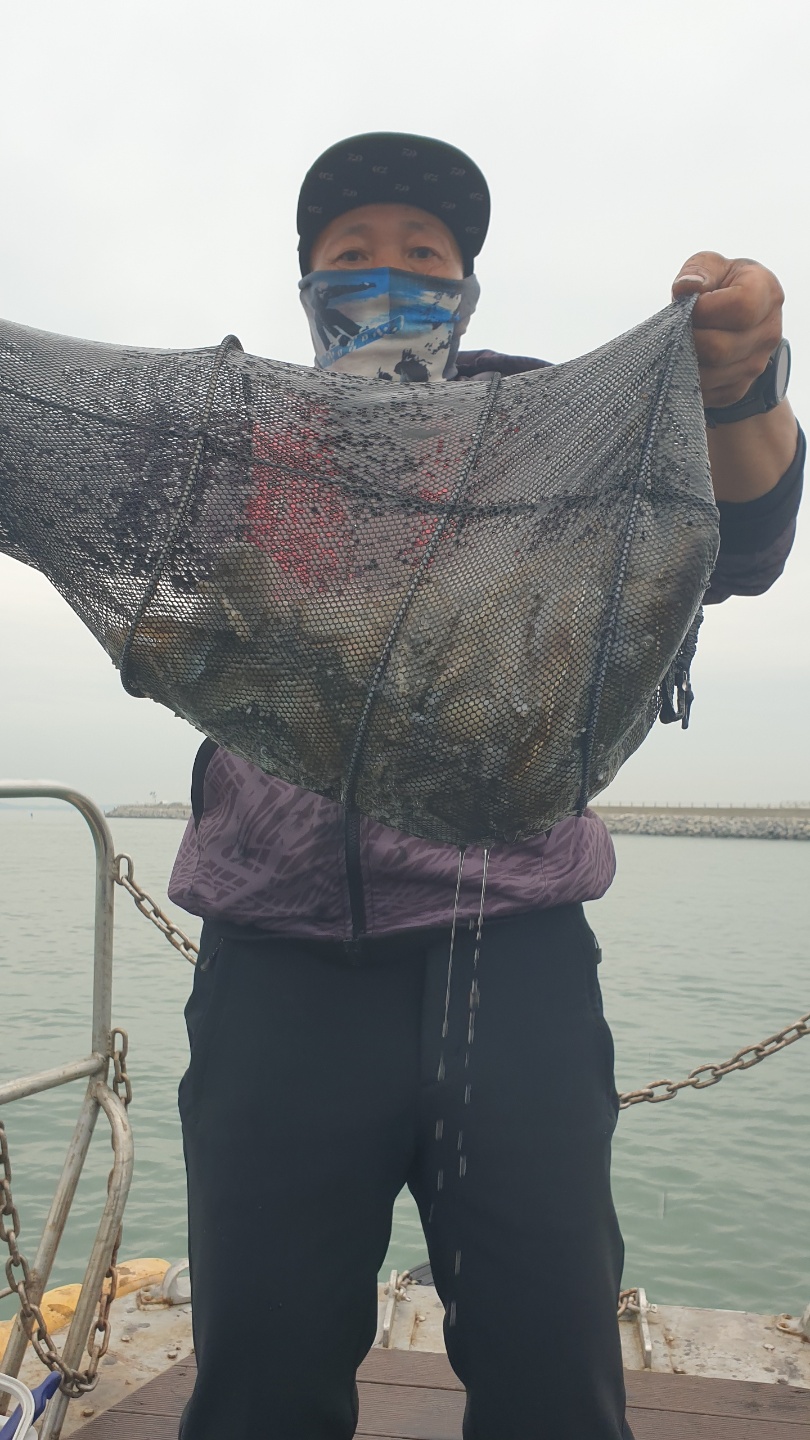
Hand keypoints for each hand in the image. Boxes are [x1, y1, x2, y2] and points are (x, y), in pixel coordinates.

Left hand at [671, 253, 783, 407]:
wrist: (732, 317)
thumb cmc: (719, 286)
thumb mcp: (712, 266)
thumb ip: (700, 270)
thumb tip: (688, 288)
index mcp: (766, 293)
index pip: (741, 307)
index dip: (706, 310)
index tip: (691, 306)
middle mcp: (768, 331)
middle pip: (721, 348)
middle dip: (688, 340)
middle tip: (677, 330)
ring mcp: (757, 363)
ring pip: (711, 375)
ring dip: (684, 362)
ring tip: (678, 344)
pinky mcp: (739, 387)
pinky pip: (708, 393)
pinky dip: (687, 380)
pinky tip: (683, 362)